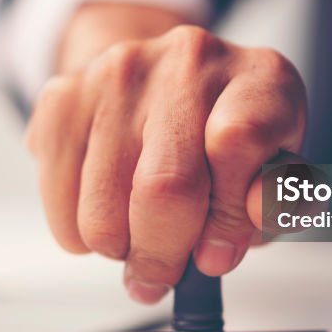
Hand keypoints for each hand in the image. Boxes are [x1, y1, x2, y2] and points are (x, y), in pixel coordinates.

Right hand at [26, 18, 306, 303]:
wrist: (162, 80)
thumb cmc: (227, 136)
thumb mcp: (273, 173)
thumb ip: (268, 211)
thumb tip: (221, 248)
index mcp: (259, 76)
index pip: (239, 143)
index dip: (228, 217)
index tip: (218, 255)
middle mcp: (190, 60)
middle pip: (165, 185)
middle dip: (164, 254)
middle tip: (165, 272)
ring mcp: (120, 71)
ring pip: (104, 208)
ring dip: (119, 247)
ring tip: (137, 235)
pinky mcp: (64, 94)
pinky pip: (59, 197)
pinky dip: (77, 231)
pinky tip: (104, 212)